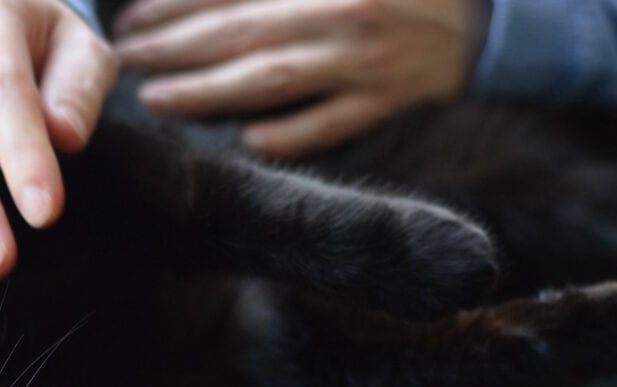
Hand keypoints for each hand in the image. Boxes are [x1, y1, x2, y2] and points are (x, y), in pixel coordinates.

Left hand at [113, 0, 474, 157]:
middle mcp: (341, 12)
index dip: (175, 3)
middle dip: (173, 48)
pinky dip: (292, 135)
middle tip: (124, 61)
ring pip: (273, 82)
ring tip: (158, 99)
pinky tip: (246, 142)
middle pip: (239, 34)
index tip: (129, 18)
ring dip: (209, 93)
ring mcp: (367, 62)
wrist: (492, 11)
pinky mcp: (390, 100)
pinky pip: (333, 125)